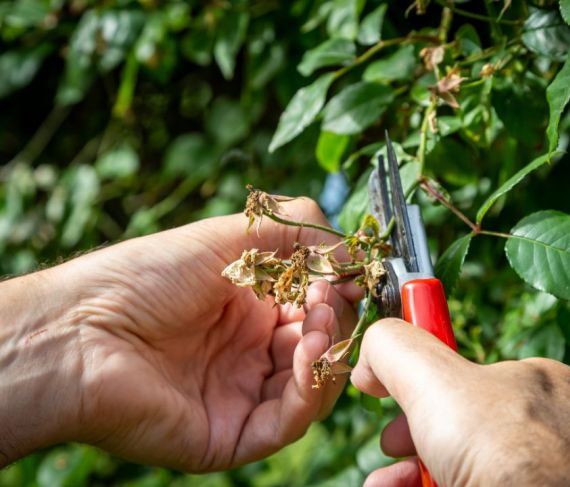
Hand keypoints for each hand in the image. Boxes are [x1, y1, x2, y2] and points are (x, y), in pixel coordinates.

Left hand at [0, 198, 359, 470]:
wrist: (81, 332)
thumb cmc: (145, 277)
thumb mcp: (226, 235)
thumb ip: (294, 228)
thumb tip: (350, 249)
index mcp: (247, 307)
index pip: (312, 306)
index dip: (334, 292)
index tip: (349, 275)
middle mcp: (248, 352)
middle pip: (317, 347)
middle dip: (332, 322)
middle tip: (329, 299)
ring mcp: (241, 395)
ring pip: (311, 388)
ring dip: (325, 355)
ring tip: (314, 327)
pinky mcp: (231, 435)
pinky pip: (286, 423)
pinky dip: (308, 393)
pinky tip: (305, 359)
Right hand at [351, 320, 569, 486]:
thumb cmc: (505, 454)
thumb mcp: (434, 379)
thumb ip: (397, 348)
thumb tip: (371, 357)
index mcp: (543, 382)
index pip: (469, 370)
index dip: (420, 382)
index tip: (386, 395)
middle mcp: (556, 428)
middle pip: (464, 423)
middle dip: (411, 437)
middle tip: (391, 448)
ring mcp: (557, 476)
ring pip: (471, 465)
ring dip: (414, 472)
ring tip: (387, 484)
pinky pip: (481, 484)